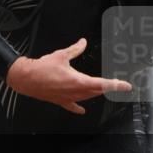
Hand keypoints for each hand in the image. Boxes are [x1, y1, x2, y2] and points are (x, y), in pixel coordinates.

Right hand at [5, 38, 131, 114]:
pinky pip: (72, 106)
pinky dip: (79, 107)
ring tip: (104, 90)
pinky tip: (83, 110)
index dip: (116, 85)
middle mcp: (75, 92)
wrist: (26, 78)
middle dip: (108, 89)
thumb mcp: (61, 55)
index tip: (126, 86)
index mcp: (78, 81)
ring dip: (96, 94)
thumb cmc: (42, 68)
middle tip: (117, 86)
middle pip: (97, 92)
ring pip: (87, 98)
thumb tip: (83, 42)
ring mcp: (68, 98)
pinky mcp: (60, 101)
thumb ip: (75, 49)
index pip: (102, 84)